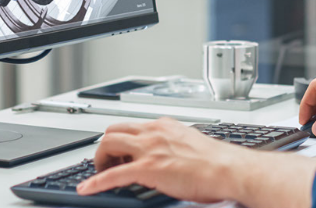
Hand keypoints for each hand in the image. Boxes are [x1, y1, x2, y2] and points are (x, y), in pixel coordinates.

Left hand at [79, 118, 246, 202]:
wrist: (228, 169)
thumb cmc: (218, 162)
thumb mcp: (191, 145)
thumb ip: (175, 145)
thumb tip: (170, 156)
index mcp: (165, 126)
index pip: (132, 126)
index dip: (121, 140)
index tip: (118, 152)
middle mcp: (154, 132)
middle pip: (114, 130)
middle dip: (105, 147)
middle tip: (106, 163)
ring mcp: (149, 149)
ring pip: (108, 144)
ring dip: (99, 159)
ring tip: (101, 173)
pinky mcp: (147, 169)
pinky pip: (112, 174)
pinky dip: (95, 182)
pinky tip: (87, 188)